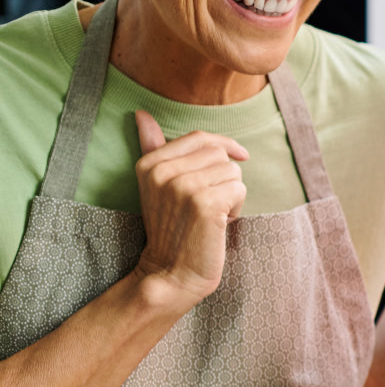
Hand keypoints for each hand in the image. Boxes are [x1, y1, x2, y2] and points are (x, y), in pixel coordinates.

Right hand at [131, 109, 248, 309]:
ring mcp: (183, 186)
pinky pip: (240, 189)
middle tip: (210, 204)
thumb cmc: (172, 229)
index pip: (200, 138)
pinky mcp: (204, 203)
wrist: (171, 272)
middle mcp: (163, 171)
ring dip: (232, 194)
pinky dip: (237, 208)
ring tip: (212, 215)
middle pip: (220, 154)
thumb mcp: (156, 185)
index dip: (225, 145)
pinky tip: (220, 223)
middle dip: (225, 178)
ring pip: (233, 171)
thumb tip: (141, 114)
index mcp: (150, 163)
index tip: (241, 156)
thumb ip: (153, 148)